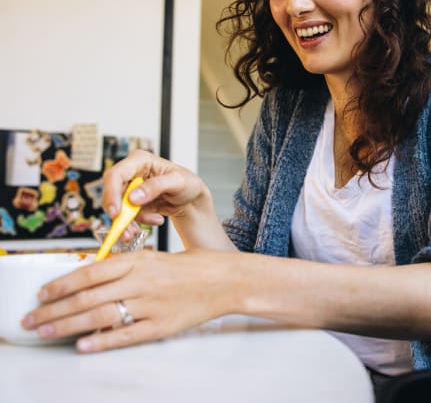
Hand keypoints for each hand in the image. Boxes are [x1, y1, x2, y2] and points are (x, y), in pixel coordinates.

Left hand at [21, 249, 231, 351]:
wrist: (226, 280)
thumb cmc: (192, 267)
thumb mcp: (156, 258)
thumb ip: (125, 268)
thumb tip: (92, 279)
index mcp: (139, 261)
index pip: (90, 272)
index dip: (61, 284)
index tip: (42, 294)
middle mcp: (141, 282)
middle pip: (87, 296)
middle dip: (54, 309)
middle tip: (32, 319)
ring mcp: (151, 305)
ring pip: (100, 315)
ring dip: (68, 325)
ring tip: (46, 332)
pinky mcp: (162, 326)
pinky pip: (126, 335)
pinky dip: (102, 340)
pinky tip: (83, 344)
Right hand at [102, 151, 231, 249]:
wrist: (192, 198)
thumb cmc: (188, 183)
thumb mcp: (178, 181)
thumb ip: (156, 186)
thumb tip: (133, 197)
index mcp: (139, 160)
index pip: (115, 175)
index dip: (111, 193)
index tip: (116, 212)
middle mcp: (131, 174)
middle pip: (112, 194)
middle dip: (118, 215)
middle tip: (126, 231)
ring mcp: (130, 189)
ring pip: (118, 208)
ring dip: (127, 223)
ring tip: (140, 231)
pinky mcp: (132, 203)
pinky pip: (127, 216)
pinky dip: (139, 223)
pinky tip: (157, 219)